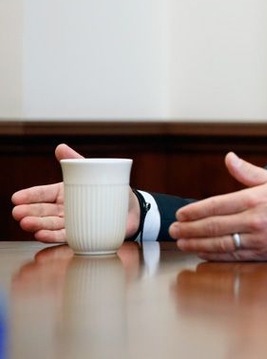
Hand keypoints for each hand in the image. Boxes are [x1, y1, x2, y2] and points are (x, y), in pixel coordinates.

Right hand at [11, 143, 142, 241]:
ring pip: (50, 224)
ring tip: (27, 224)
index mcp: (65, 192)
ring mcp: (72, 222)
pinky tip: (40, 235)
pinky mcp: (81, 234)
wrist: (133, 209)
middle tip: (18, 213)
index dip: (29, 196)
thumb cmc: (112, 188)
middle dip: (29, 212)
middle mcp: (65, 208)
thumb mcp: (94, 173)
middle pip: (43, 210)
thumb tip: (60, 147)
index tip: (16, 198)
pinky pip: (64, 236)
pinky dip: (51, 236)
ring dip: (37, 225)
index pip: (43, 194)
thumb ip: (77, 162)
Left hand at [170, 152, 266, 261]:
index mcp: (256, 199)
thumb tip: (229, 158)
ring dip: (197, 244)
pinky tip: (203, 254)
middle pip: (213, 226)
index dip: (195, 211)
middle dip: (189, 229)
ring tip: (182, 243)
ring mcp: (258, 239)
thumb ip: (249, 172)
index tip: (181, 214)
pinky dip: (215, 256)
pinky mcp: (263, 254)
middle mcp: (254, 220)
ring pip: (220, 243)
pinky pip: (234, 256)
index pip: (216, 205)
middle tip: (173, 230)